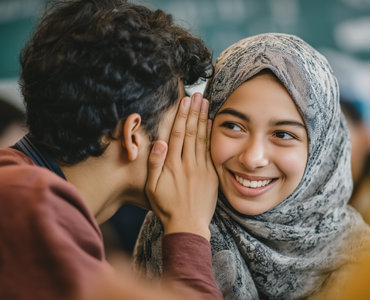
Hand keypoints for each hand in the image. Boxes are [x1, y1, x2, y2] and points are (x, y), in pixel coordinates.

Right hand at [146, 93, 217, 239]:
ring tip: (206, 102)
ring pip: (202, 139)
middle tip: (198, 94)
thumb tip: (159, 142)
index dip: (181, 116)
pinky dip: (211, 136)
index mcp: (172, 165)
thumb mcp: (151, 188)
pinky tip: (212, 123)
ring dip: (204, 119)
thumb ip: (154, 164)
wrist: (188, 225)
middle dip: (194, 111)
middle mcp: (188, 163)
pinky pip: (211, 151)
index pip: (178, 134)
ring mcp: (201, 169)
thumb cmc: (166, 207)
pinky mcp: (211, 175)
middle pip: (191, 132)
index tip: (185, 100)